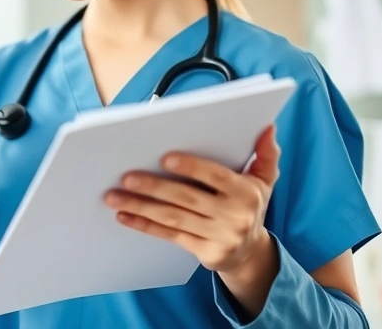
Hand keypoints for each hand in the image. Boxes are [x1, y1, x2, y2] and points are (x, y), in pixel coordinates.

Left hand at [104, 125, 280, 273]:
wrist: (251, 254)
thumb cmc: (250, 206)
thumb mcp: (264, 181)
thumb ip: (265, 154)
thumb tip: (268, 127)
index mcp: (246, 192)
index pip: (216, 177)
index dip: (192, 167)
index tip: (164, 159)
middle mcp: (235, 216)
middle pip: (187, 198)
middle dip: (153, 186)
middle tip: (125, 177)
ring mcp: (220, 237)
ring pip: (173, 217)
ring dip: (140, 206)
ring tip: (113, 196)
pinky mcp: (204, 253)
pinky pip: (169, 236)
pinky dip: (145, 225)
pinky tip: (124, 216)